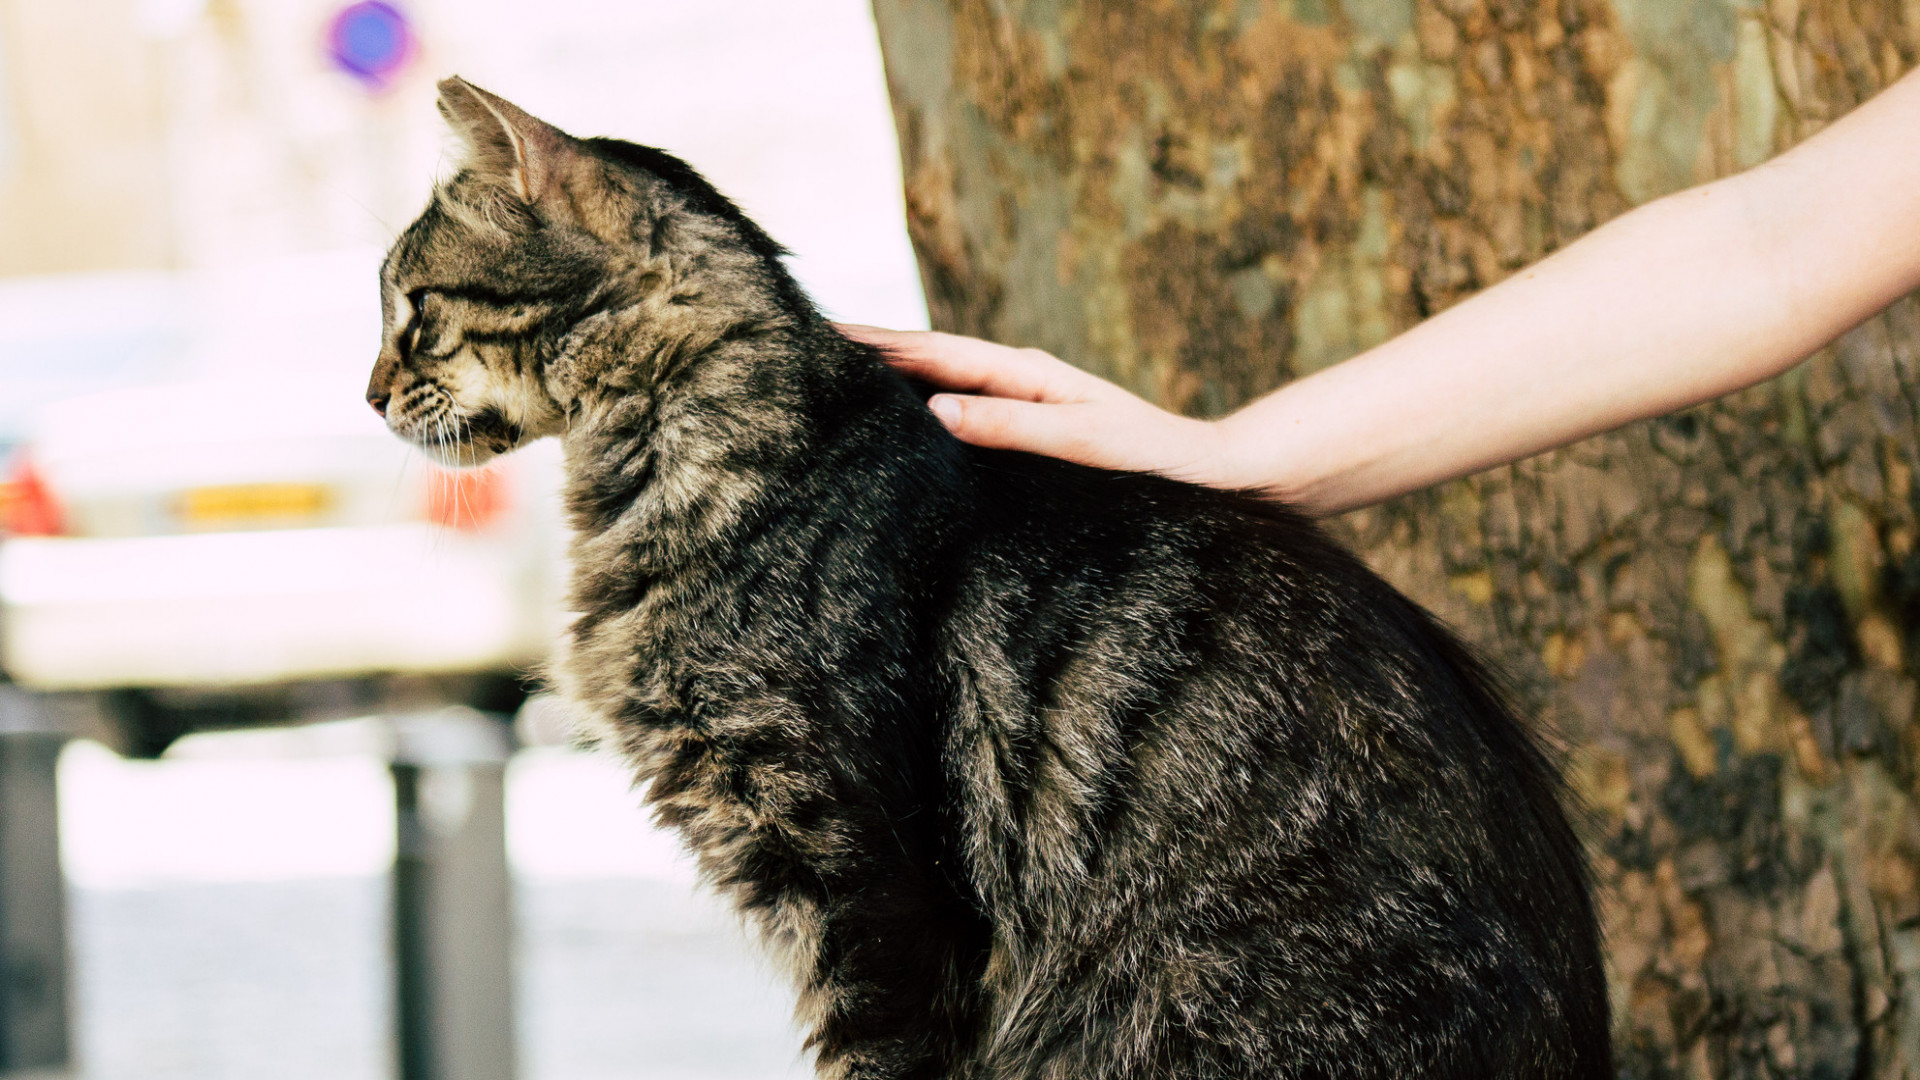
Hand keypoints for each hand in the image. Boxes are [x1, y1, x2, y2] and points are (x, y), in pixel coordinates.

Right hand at [840, 326, 1236, 488]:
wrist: (1209, 475)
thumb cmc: (1150, 461)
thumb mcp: (1081, 444)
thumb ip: (1011, 427)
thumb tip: (936, 411)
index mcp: (1024, 372)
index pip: (931, 350)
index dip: (873, 342)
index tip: (817, 332)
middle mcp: (1017, 378)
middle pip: (926, 357)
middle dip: (866, 351)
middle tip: (799, 347)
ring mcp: (1020, 401)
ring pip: (938, 382)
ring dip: (888, 378)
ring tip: (829, 379)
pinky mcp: (1026, 430)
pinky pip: (959, 410)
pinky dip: (919, 407)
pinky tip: (896, 424)